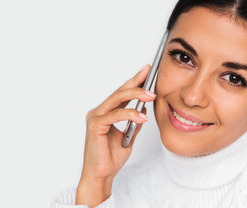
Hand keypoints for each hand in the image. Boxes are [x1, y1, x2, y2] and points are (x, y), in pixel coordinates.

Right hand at [76, 64, 155, 206]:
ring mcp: (96, 117)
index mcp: (106, 113)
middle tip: (149, 73)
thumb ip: (134, 122)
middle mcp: (99, 112)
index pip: (122, 93)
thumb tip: (144, 109)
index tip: (147, 71)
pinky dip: (130, 114)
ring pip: (117, 98)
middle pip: (119, 91)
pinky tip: (142, 117)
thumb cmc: (111, 157)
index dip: (134, 81)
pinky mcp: (95, 125)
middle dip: (136, 81)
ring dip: (136, 94)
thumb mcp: (129, 137)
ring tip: (151, 95)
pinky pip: (115, 115)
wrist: (101, 175)